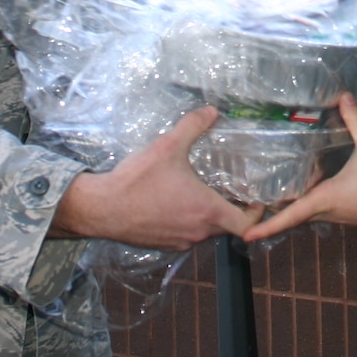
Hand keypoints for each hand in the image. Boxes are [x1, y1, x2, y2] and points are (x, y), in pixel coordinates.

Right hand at [52, 105, 261, 248]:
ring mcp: (179, 242)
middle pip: (227, 228)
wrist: (101, 209)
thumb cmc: (137, 181)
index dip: (256, 214)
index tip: (255, 200)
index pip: (246, 225)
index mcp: (207, 211)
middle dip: (232, 211)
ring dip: (208, 217)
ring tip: (203, 194)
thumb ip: (192, 126)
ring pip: (205, 233)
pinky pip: (185, 236)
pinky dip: (187, 223)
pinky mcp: (162, 245)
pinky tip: (175, 204)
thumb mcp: (167, 146)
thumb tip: (212, 111)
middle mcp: (197, 233)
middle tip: (231, 191)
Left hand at [244, 95, 356, 241]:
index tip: (245, 235)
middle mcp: (327, 212)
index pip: (289, 216)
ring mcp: (339, 217)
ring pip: (307, 213)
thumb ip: (356, 122)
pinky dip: (308, 202)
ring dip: (291, 206)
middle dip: (272, 213)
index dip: (266, 225)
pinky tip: (310, 186)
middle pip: (293, 216)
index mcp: (325, 200)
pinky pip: (321, 210)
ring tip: (271, 193)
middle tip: (250, 205)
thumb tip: (342, 97)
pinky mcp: (349, 215)